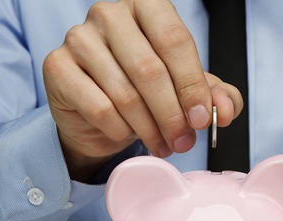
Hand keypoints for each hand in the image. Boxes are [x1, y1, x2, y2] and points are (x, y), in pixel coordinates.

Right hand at [43, 0, 242, 181]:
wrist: (96, 113)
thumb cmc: (144, 91)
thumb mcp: (186, 90)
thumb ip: (214, 95)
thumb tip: (225, 110)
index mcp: (146, 6)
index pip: (175, 40)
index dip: (192, 85)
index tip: (201, 120)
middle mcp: (109, 14)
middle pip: (150, 70)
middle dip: (172, 115)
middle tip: (184, 142)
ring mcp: (79, 37)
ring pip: (125, 94)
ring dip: (150, 129)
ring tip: (163, 145)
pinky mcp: (57, 66)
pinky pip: (99, 108)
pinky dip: (120, 129)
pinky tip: (127, 134)